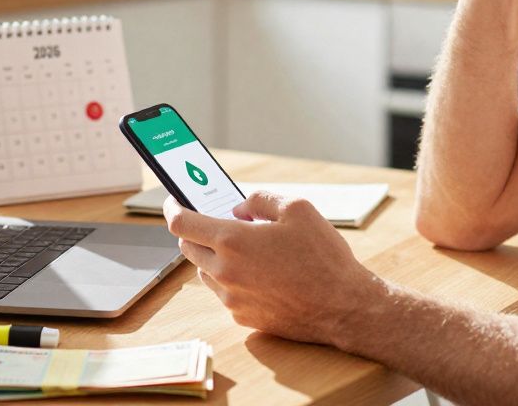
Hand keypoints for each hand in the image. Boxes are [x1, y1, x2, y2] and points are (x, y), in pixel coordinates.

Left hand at [163, 192, 380, 344]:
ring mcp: (232, 298)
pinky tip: (259, 273)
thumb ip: (260, 200)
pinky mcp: (243, 317)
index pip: (182, 224)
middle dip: (195, 231)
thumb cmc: (323, 256)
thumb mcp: (298, 209)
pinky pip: (225, 293)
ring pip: (205, 272)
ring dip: (213, 257)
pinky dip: (232, 279)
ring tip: (243, 248)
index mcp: (233, 241)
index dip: (173, 208)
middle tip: (212, 221)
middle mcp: (225, 272)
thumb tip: (239, 209)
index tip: (174, 201)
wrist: (343, 306)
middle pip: (188, 248)